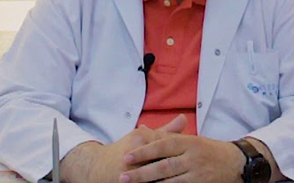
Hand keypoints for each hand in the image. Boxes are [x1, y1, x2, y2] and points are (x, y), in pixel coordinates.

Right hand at [60, 115, 186, 182]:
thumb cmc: (123, 151)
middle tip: (194, 172)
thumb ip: (165, 130)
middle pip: (163, 162)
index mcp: (140, 140)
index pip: (166, 145)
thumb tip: (184, 117)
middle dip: (178, 168)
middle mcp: (135, 156)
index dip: (182, 152)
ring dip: (169, 180)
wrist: (97, 168)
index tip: (196, 158)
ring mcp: (130, 173)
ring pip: (156, 178)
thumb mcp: (142, 137)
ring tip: (183, 180)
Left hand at [119, 133, 244, 182]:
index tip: (126, 157)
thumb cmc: (209, 150)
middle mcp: (193, 157)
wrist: (236, 163)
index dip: (144, 151)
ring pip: (170, 182)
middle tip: (123, 177)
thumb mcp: (189, 140)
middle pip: (163, 166)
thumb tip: (141, 129)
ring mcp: (198, 174)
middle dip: (142, 173)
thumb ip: (165, 135)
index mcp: (188, 142)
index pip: (163, 145)